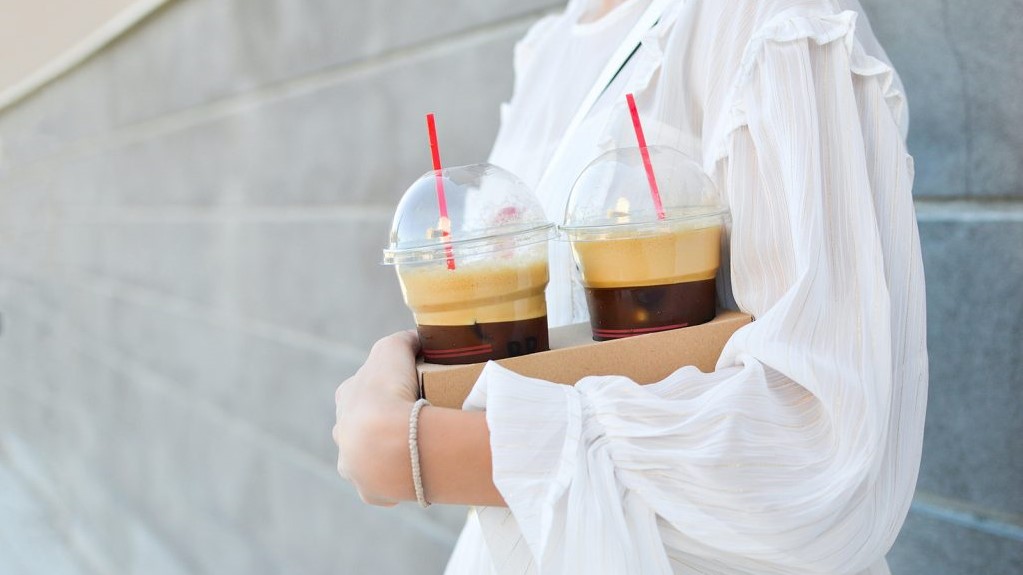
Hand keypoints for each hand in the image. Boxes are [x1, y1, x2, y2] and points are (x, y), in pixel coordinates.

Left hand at [333, 330, 420, 505]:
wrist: (389, 444)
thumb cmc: (388, 391)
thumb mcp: (393, 349)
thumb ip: (403, 340)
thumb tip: (416, 339)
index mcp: (345, 399)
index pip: (363, 388)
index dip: (386, 386)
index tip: (410, 388)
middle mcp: (342, 433)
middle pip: (362, 426)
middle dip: (384, 424)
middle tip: (416, 421)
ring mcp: (353, 465)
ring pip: (369, 458)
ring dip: (388, 454)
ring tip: (417, 450)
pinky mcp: (370, 491)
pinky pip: (384, 486)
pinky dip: (397, 481)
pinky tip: (416, 473)